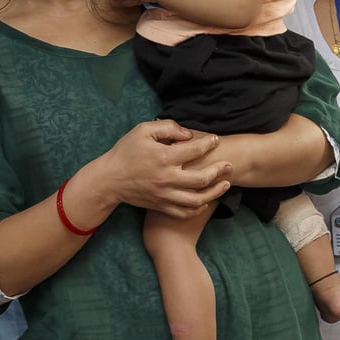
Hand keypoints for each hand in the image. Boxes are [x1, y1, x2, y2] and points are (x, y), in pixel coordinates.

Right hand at [102, 120, 230, 219]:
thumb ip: (167, 127)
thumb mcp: (142, 131)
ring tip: (226, 185)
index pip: (195, 150)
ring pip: (197, 199)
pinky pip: (185, 211)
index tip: (216, 140)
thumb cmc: (126, 152)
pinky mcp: (161, 206)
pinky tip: (206, 201)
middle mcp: (168, 178)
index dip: (209, 144)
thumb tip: (188, 134)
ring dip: (215, 192)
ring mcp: (165, 195)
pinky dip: (199, 208)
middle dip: (219, 170)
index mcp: (164, 157)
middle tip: (229, 165)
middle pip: (202, 178)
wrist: (109, 180)